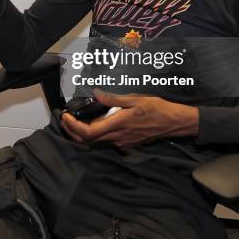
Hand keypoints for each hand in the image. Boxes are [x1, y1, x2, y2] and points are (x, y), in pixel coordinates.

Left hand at [61, 88, 198, 148]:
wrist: (173, 123)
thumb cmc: (156, 108)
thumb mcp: (134, 99)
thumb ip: (113, 99)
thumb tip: (95, 94)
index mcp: (118, 125)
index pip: (88, 133)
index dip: (73, 127)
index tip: (65, 117)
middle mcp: (118, 138)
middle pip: (88, 140)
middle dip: (73, 131)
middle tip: (66, 118)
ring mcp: (122, 143)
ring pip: (97, 142)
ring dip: (83, 133)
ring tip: (76, 119)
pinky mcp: (127, 144)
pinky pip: (107, 141)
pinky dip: (96, 134)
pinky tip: (95, 123)